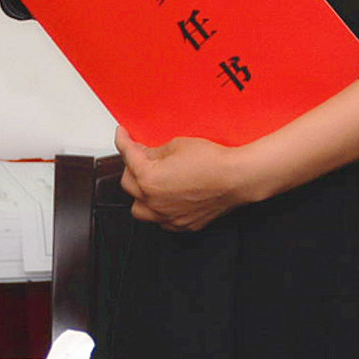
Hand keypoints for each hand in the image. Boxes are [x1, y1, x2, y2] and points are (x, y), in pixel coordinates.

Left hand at [116, 125, 256, 231]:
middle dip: (131, 167)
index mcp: (148, 180)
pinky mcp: (183, 224)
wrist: (236, 178)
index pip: (127, 156)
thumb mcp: (176, 145)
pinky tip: (166, 197)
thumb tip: (145, 153)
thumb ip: (154, 151)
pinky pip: (161, 219)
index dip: (123, 141)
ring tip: (150, 180)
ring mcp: (168, 216)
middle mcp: (154, 202)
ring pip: (140, 209)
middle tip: (141, 154)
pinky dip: (158, 208)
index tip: (122, 135)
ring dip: (140, 194)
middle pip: (128, 184)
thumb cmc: (212, 162)